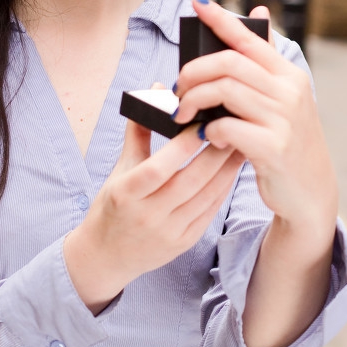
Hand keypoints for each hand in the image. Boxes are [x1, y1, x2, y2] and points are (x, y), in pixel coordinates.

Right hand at [64, 113, 244, 312]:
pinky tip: (232, 170)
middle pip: (190, 182)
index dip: (182, 146)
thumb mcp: (119, 168)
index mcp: (126, 194)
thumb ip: (139, 131)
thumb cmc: (113, 206)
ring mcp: (169, 232)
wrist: (106, 255)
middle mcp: (148, 216)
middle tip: (234, 127)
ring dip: (226, 170)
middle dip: (215, 153)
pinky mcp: (184, 242)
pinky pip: (210, 211)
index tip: (202, 123)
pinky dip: (223, 188)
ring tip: (241, 144)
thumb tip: (155, 90)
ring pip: (206, 196)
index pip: (159, 168)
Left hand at [173, 0, 337, 253]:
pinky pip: (226, 127)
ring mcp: (283, 118)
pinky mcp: (273, 147)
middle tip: (179, 88)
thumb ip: (265, 60)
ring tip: (183, 113)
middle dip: (194, 71)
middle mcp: (290, 91)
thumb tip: (259, 10)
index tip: (197, 2)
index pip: (249, 38)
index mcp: (289, 75)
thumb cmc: (287, 142)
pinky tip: (206, 137)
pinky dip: (208, 130)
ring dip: (194, 100)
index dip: (221, 19)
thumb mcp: (284, 98)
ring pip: (224, 90)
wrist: (309, 191)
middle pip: (229, 63)